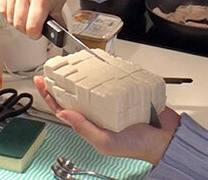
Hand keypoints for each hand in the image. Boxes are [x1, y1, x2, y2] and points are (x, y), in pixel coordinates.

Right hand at [0, 0, 71, 38]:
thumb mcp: (59, 11)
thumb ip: (56, 26)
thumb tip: (56, 38)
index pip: (32, 26)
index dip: (35, 34)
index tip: (38, 33)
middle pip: (19, 24)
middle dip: (27, 29)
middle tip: (34, 24)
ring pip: (10, 20)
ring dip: (18, 22)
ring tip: (28, 15)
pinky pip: (3, 11)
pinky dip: (11, 15)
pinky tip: (19, 10)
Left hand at [33, 76, 180, 164]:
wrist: (166, 139)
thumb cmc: (138, 146)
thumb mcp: (106, 142)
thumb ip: (84, 129)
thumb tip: (64, 113)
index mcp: (91, 123)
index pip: (63, 107)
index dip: (50, 95)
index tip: (41, 81)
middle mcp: (99, 110)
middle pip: (75, 92)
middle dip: (63, 80)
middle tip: (54, 66)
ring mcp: (113, 100)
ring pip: (93, 83)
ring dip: (84, 73)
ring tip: (74, 63)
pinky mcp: (127, 90)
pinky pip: (114, 78)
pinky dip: (108, 70)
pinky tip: (103, 64)